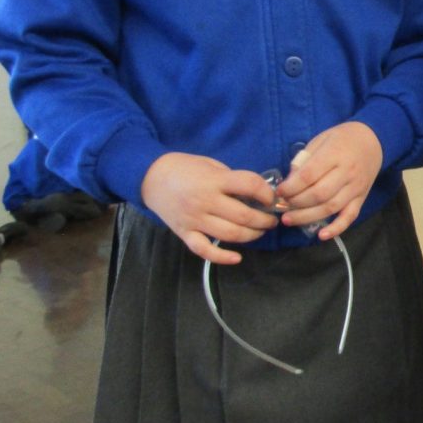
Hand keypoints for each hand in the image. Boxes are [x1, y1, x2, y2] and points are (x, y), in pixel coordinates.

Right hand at [141, 152, 277, 264]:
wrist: (150, 177)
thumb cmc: (185, 168)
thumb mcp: (211, 165)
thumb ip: (232, 179)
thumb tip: (257, 194)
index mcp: (214, 180)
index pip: (249, 185)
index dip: (266, 193)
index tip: (272, 198)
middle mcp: (205, 201)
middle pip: (243, 216)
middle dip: (264, 220)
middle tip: (272, 220)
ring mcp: (194, 219)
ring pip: (230, 234)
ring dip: (252, 235)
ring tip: (260, 231)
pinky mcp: (184, 233)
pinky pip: (204, 250)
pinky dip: (222, 257)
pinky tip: (237, 258)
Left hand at [275, 122, 382, 238]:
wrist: (374, 141)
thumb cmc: (343, 138)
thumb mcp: (321, 139)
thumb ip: (305, 159)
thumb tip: (290, 181)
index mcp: (334, 154)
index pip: (309, 175)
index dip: (291, 186)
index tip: (279, 192)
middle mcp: (347, 173)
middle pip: (319, 194)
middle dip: (296, 203)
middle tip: (282, 206)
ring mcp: (355, 188)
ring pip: (330, 208)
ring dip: (307, 217)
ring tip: (289, 220)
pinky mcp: (361, 198)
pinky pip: (350, 216)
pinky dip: (336, 228)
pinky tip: (321, 235)